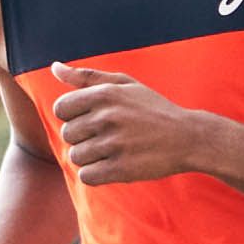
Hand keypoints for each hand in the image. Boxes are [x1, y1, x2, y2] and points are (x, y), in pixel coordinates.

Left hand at [42, 67, 206, 185]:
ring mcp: (114, 144)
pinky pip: (87, 176)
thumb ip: (87, 76)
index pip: (61, 108)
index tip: (90, 119)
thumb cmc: (153, 110)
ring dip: (90, 157)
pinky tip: (112, 166)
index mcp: (106, 94)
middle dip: (82, 137)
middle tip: (106, 137)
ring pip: (76, 156)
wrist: (188, 137)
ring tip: (111, 151)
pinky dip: (96, 174)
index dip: (72, 116)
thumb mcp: (125, 85)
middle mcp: (108, 117)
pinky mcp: (121, 169)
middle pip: (68, 134)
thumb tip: (54, 67)